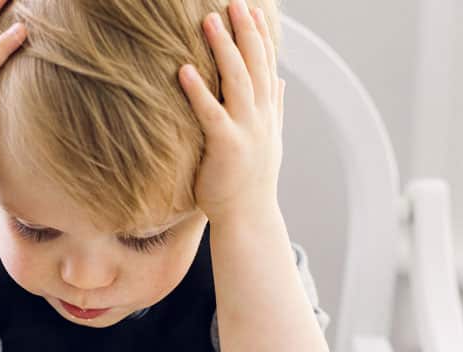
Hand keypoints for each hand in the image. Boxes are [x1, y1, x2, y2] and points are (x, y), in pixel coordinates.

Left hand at [178, 0, 284, 222]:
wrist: (248, 219)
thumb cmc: (249, 182)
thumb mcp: (266, 140)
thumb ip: (273, 107)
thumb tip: (279, 81)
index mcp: (267, 112)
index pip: (267, 64)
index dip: (260, 35)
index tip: (251, 9)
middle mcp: (261, 117)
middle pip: (255, 64)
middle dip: (245, 30)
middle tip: (233, 1)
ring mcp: (247, 131)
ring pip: (238, 80)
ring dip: (223, 49)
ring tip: (209, 21)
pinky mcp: (226, 147)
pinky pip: (211, 113)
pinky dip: (198, 91)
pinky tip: (183, 70)